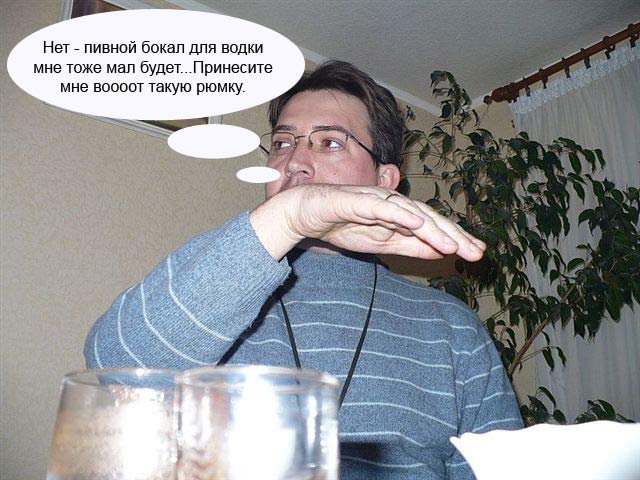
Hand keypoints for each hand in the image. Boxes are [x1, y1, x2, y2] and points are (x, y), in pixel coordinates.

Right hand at [250, 184, 485, 260]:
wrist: (304, 213)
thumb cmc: (342, 224)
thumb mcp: (382, 243)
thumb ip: (410, 246)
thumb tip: (441, 252)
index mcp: (399, 215)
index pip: (432, 227)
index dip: (455, 238)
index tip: (477, 254)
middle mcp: (393, 203)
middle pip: (429, 218)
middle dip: (454, 234)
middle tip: (477, 252)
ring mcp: (376, 199)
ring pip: (410, 212)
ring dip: (433, 227)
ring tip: (454, 244)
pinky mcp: (357, 199)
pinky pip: (382, 206)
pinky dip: (401, 214)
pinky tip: (418, 224)